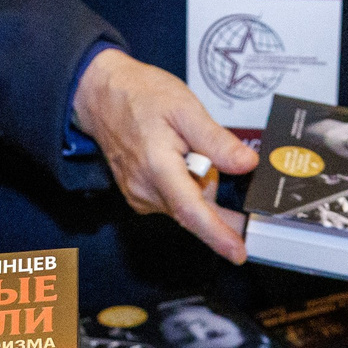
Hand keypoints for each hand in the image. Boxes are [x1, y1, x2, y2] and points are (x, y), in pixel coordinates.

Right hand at [70, 49, 257, 262]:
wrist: (102, 95)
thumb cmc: (139, 96)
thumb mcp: (185, 108)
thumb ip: (216, 140)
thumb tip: (246, 165)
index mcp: (157, 168)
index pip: (191, 211)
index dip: (217, 234)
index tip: (237, 252)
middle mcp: (146, 190)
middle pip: (197, 207)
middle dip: (211, 183)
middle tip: (200, 146)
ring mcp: (141, 196)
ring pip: (188, 202)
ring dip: (196, 180)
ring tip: (179, 144)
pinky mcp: (140, 197)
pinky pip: (177, 198)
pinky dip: (185, 182)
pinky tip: (173, 156)